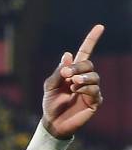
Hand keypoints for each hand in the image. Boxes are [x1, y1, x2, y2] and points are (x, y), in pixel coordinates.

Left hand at [42, 24, 104, 138]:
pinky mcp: (95, 101)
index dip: (92, 40)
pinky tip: (75, 91)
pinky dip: (85, 88)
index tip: (100, 26)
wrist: (53, 123)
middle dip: (78, 67)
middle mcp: (84, 79)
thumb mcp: (49, 86)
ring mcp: (91, 90)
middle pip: (89, 64)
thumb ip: (58, 72)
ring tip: (71, 84)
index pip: (85, 53)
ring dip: (82, 78)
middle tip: (66, 75)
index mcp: (72, 72)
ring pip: (94, 76)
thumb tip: (68, 54)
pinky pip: (95, 90)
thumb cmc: (51, 104)